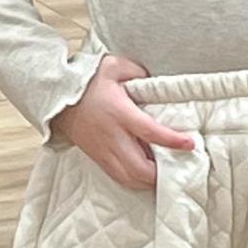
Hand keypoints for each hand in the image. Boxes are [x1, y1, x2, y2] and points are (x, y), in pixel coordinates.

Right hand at [51, 55, 195, 188]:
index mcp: (119, 113)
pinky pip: (119, 178)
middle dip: (161, 174)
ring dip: (148, 181)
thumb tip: (156, 83)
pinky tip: (145, 175)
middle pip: (140, 168)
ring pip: (129, 178)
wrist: (57, 97)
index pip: (150, 132)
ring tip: (164, 174)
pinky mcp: (97, 158)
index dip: (172, 140)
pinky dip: (135, 181)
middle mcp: (112, 136)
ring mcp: (103, 151)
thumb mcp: (114, 66)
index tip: (190, 143)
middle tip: (178, 168)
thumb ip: (138, 72)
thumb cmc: (87, 82)